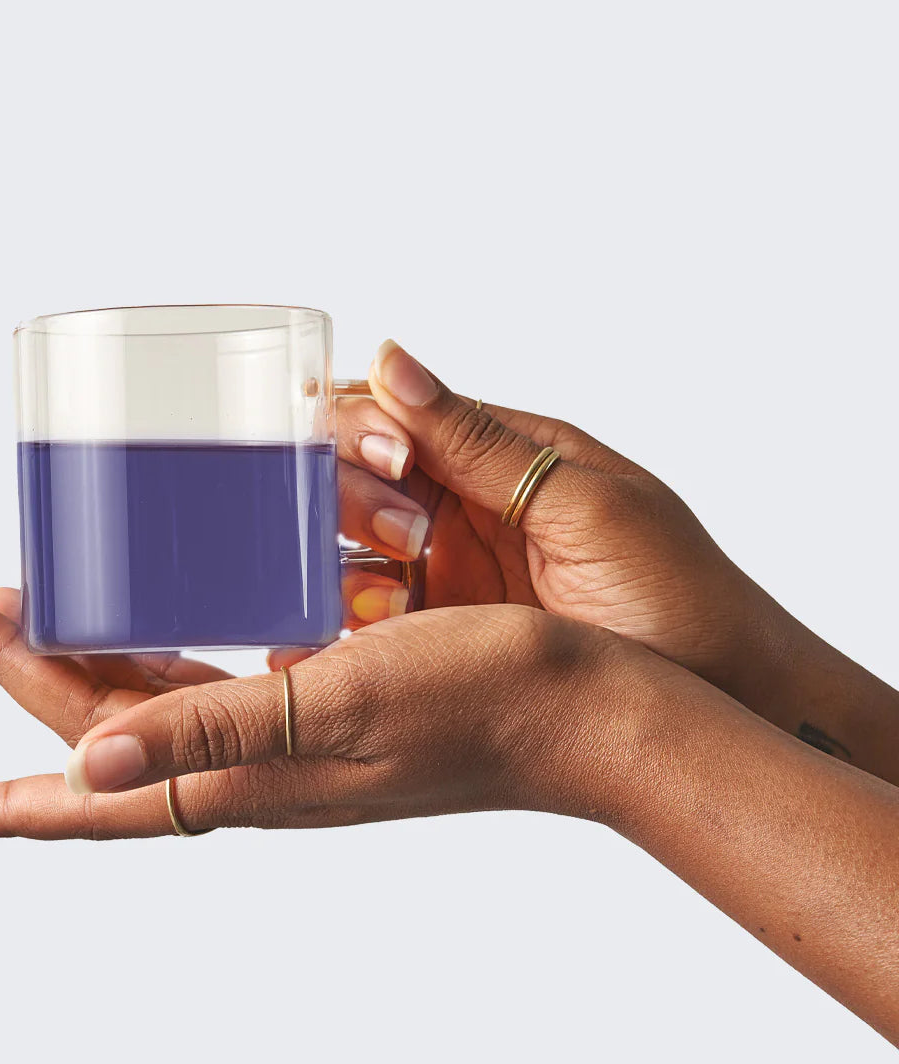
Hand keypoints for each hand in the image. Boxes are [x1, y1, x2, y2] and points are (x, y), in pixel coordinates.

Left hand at [0, 603, 649, 837]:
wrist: (580, 709)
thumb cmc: (477, 702)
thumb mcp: (335, 709)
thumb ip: (210, 734)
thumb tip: (80, 764)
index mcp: (248, 773)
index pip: (99, 791)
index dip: (11, 802)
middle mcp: (255, 759)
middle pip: (106, 727)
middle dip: (22, 671)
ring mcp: (288, 730)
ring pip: (153, 697)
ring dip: (83, 659)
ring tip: (33, 606)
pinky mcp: (325, 694)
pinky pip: (216, 672)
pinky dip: (167, 648)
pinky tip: (165, 613)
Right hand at [335, 339, 785, 705]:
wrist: (724, 700)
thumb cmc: (677, 595)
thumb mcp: (584, 505)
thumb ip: (478, 442)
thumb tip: (389, 358)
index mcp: (499, 452)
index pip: (392, 410)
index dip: (368, 427)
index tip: (397, 465)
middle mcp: (459, 503)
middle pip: (355, 471)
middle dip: (355, 494)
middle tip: (410, 539)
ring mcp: (443, 571)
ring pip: (346, 545)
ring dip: (343, 562)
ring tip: (388, 604)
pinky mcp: (434, 636)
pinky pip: (363, 616)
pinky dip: (344, 622)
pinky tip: (353, 636)